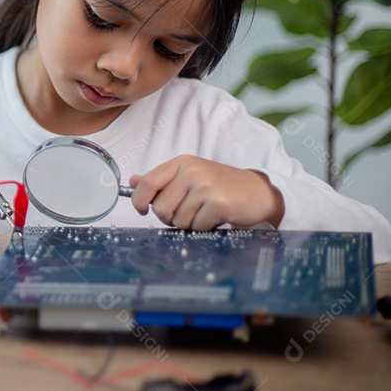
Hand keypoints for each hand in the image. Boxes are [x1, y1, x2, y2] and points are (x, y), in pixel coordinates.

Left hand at [129, 155, 284, 230]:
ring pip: (178, 220)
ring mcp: (205, 186)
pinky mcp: (218, 202)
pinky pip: (196, 227)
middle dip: (171, 217)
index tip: (142, 209)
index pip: (148, 182)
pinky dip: (204, 228)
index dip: (139, 200)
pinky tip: (215, 218)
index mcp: (181, 163)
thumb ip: (161, 180)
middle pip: (160, 207)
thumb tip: (132, 180)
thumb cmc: (221, 186)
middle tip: (188, 213)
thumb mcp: (189, 176)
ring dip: (190, 224)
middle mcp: (191, 171)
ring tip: (204, 213)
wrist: (258, 192)